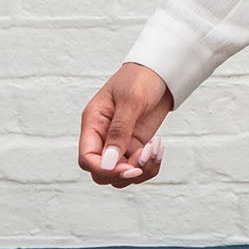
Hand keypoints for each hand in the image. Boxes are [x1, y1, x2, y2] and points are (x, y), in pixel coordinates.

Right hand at [78, 64, 173, 186]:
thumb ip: (119, 132)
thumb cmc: (140, 78)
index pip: (87, 158)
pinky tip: (158, 147)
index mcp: (93, 123)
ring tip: (155, 148)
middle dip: (123, 173)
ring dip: (141, 169)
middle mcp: (103, 137)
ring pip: (121, 175)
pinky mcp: (135, 146)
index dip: (104, 169)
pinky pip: (138, 168)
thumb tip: (108, 163)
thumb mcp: (130, 101)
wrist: (160, 72)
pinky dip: (150, 165)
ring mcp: (120, 143)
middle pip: (102, 173)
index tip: (128, 168)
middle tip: (144, 157)